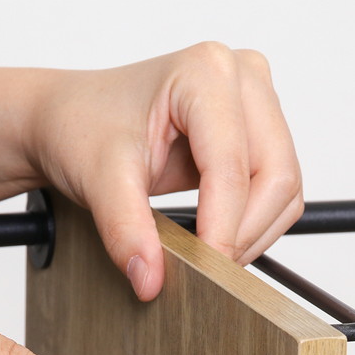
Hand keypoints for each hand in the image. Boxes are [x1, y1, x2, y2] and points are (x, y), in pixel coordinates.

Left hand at [28, 43, 302, 299]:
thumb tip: (150, 280)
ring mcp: (255, 105)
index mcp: (204, 73)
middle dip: (242, 234)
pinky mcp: (256, 134)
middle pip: (275, 175)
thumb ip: (126, 230)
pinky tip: (213, 237)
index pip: (232, 166)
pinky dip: (252, 226)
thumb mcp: (97, 180)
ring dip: (251, 234)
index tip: (201, 271)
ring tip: (204, 255)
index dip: (222, 228)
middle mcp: (241, 79)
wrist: (71, 120)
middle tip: (204, 271)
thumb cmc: (83, 128)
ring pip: (283, 188)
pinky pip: (276, 192)